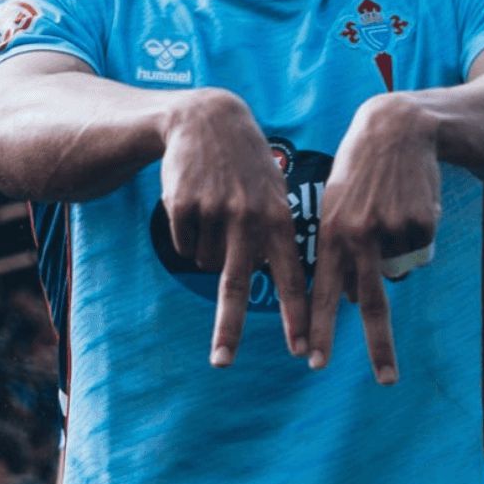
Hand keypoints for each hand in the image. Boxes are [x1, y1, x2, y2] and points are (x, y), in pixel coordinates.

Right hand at [159, 88, 310, 367]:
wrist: (207, 120)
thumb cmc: (249, 165)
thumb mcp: (275, 192)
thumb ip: (280, 234)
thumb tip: (289, 282)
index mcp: (279, 218)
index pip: (290, 277)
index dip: (295, 316)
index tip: (301, 349)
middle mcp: (248, 219)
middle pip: (235, 286)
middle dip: (228, 330)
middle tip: (222, 363)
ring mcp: (213, 213)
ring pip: (208, 265)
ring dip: (212, 250)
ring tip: (218, 211)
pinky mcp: (182, 207)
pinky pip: (185, 246)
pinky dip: (190, 236)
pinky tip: (198, 204)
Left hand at [307, 94, 440, 383]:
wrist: (397, 128)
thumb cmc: (361, 170)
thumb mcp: (337, 204)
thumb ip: (338, 250)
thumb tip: (356, 298)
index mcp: (330, 233)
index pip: (323, 292)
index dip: (319, 329)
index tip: (313, 362)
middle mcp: (357, 235)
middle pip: (370, 303)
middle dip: (379, 346)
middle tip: (385, 381)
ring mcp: (391, 230)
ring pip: (401, 269)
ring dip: (399, 251)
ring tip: (391, 211)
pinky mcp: (421, 223)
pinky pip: (422, 249)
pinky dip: (419, 233)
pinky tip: (410, 203)